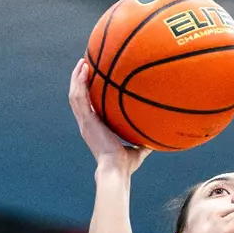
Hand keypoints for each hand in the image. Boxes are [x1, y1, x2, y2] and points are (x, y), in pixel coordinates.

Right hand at [69, 59, 149, 173]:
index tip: (93, 81)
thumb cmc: (125, 165)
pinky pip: (79, 97)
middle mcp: (87, 124)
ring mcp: (85, 122)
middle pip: (78, 98)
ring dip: (76, 78)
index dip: (88, 94)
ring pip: (75, 95)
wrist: (116, 170)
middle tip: (85, 65)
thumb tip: (158, 138)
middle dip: (80, 81)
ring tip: (82, 62)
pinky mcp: (86, 121)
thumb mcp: (137, 149)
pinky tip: (84, 69)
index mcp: (95, 129)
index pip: (88, 108)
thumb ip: (144, 141)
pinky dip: (79, 82)